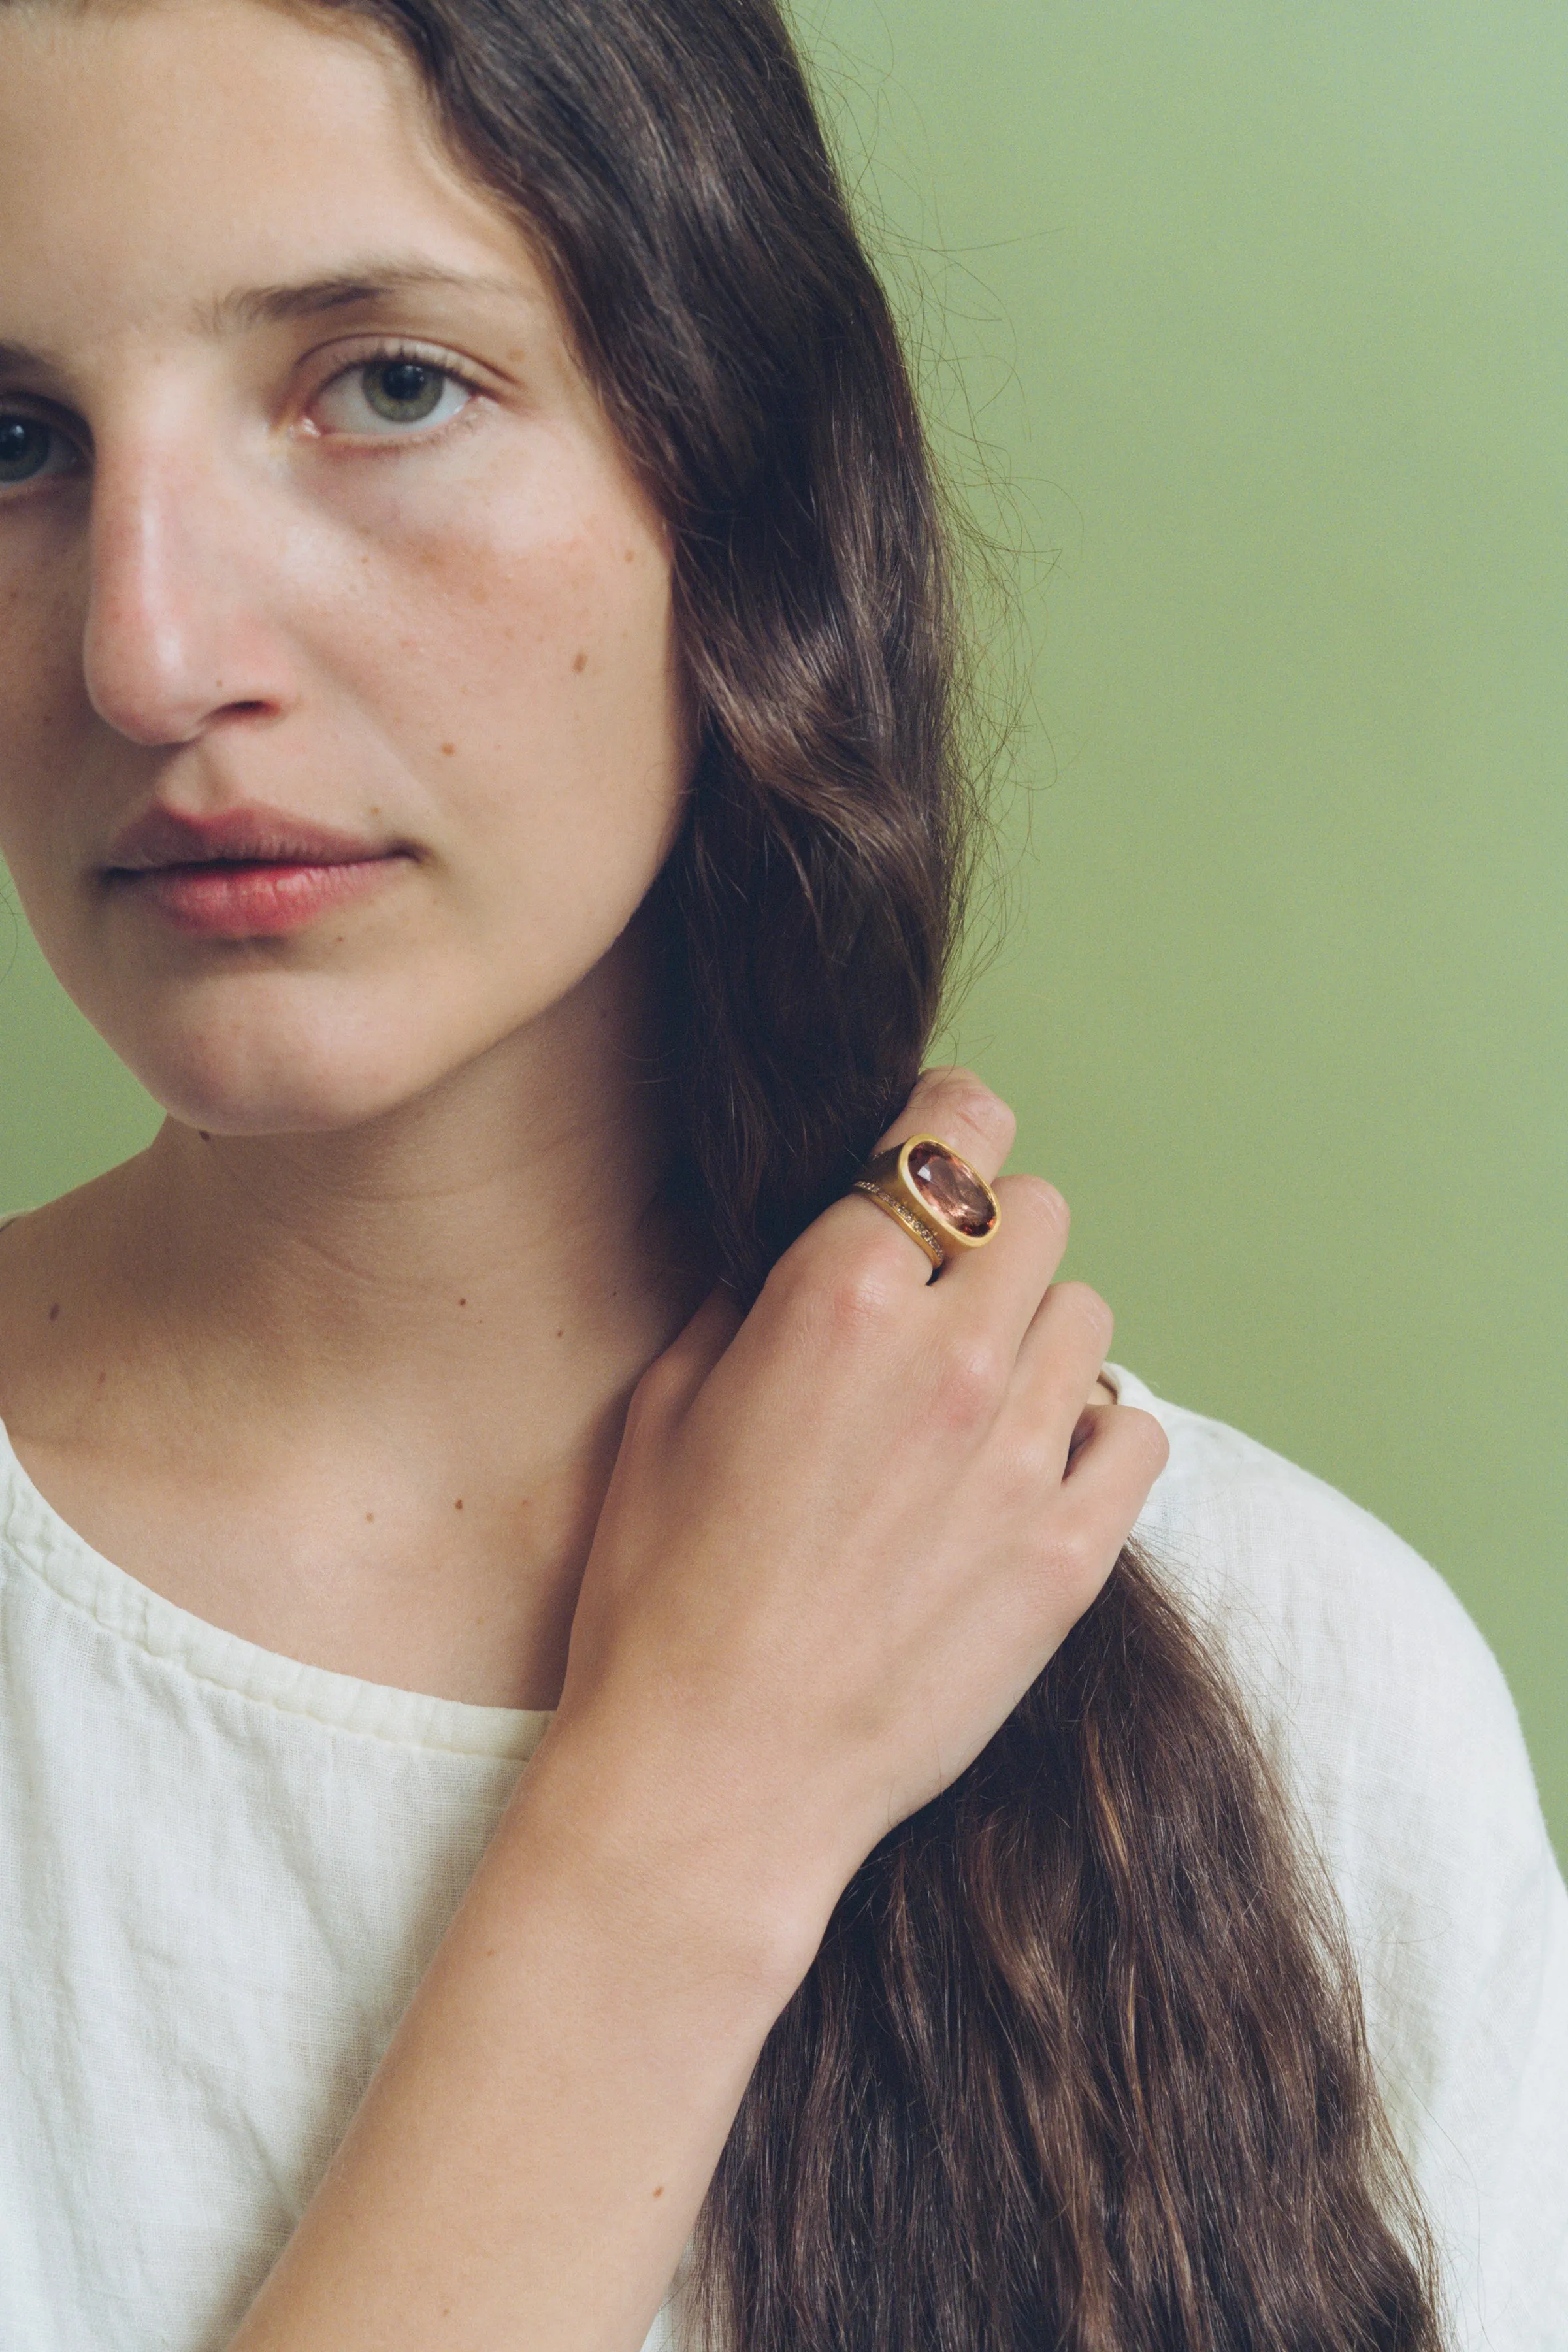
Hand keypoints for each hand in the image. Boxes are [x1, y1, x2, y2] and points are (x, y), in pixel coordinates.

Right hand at [546, 1068, 1168, 1976]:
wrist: (714, 1777)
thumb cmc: (662, 1595)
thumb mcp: (665, 1410)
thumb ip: (750, 1300)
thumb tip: (807, 1243)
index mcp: (837, 1298)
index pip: (954, 1127)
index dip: (947, 1128)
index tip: (935, 1160)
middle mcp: (948, 1357)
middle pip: (1037, 1211)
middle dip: (988, 1236)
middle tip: (943, 1297)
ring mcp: (1021, 1458)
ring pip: (1088, 1313)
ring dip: (1038, 1335)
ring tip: (978, 1400)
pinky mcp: (1070, 1555)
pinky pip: (1138, 1429)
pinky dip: (1096, 1431)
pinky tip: (1032, 1467)